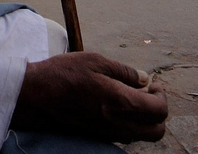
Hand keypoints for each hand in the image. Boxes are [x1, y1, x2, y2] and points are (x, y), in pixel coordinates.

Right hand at [11, 52, 167, 143]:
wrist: (36, 95)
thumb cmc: (64, 73)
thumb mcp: (95, 60)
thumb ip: (124, 71)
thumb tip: (144, 79)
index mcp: (120, 102)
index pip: (159, 110)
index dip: (161, 96)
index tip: (152, 83)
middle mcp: (118, 124)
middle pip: (157, 131)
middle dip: (159, 111)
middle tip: (146, 92)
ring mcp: (108, 134)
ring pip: (141, 136)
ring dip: (144, 119)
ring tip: (129, 96)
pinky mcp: (97, 137)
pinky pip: (125, 136)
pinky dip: (129, 123)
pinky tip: (113, 105)